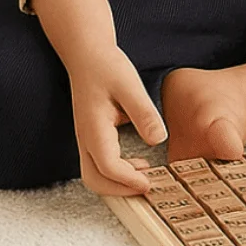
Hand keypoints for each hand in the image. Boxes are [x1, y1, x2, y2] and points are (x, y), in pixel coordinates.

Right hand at [67, 43, 167, 196]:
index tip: (151, 184)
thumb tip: (158, 140)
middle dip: (120, 191)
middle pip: (95, 180)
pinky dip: (116, 173)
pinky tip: (139, 163)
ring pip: (94, 176)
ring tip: (146, 176)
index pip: (108, 167)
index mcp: (94, 129)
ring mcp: (86, 139)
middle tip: (149, 187)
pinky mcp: (91, 136)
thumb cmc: (107, 67)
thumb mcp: (130, 86)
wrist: (87, 55)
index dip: (129, 180)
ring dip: (118, 184)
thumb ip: (143, 113)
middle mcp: (86, 138)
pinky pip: (99, 165)